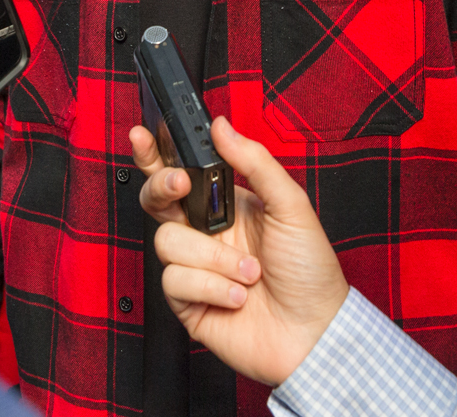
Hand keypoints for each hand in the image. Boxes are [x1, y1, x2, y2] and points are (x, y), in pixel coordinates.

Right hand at [133, 117, 349, 387]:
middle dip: (162, 186)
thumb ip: (255, 162)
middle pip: (156, 200)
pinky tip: (238, 297)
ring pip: (169, 242)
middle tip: (181, 184)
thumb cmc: (310, 271)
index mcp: (226, 206)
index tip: (142, 134)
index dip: (155, 153)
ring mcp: (195, 267)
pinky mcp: (187, 302)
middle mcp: (205, 233)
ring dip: (214, 257)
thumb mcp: (291, 206)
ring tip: (249, 272)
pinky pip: (176, 281)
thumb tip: (222, 125)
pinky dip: (212, 287)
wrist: (314, 331)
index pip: (182, 171)